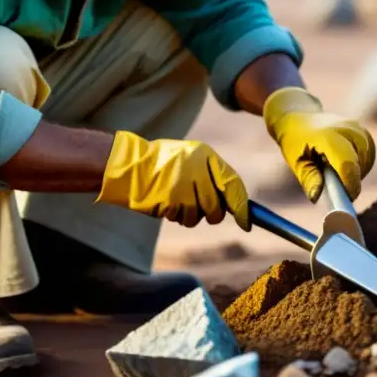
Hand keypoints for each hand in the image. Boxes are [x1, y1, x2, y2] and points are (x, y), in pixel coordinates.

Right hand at [95, 131, 250, 230]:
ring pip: (200, 216)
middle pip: (217, 206)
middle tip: (196, 207)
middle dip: (210, 213)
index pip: (232, 183)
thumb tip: (235, 205)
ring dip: (190, 215)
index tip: (246, 222)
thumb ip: (211, 176)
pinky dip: (176, 216)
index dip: (241, 206)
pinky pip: (182, 218)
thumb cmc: (163, 166)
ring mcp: (183, 184)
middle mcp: (197, 168)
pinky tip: (165, 202)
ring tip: (176, 200)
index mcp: (205, 154)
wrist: (129, 166)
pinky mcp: (170, 199)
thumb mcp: (190, 159)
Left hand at [263, 87, 374, 200]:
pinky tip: (344, 164)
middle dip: (350, 181)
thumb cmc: (296, 141)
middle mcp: (348, 130)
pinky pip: (368, 156)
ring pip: (366, 162)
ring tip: (335, 169)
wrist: (300, 116)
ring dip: (355, 173)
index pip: (347, 165)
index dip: (349, 186)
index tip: (345, 199)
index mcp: (328, 136)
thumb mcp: (296, 162)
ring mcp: (358, 129)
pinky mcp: (364, 132)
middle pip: (359, 166)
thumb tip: (318, 197)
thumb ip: (308, 179)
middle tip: (332, 183)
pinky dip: (360, 165)